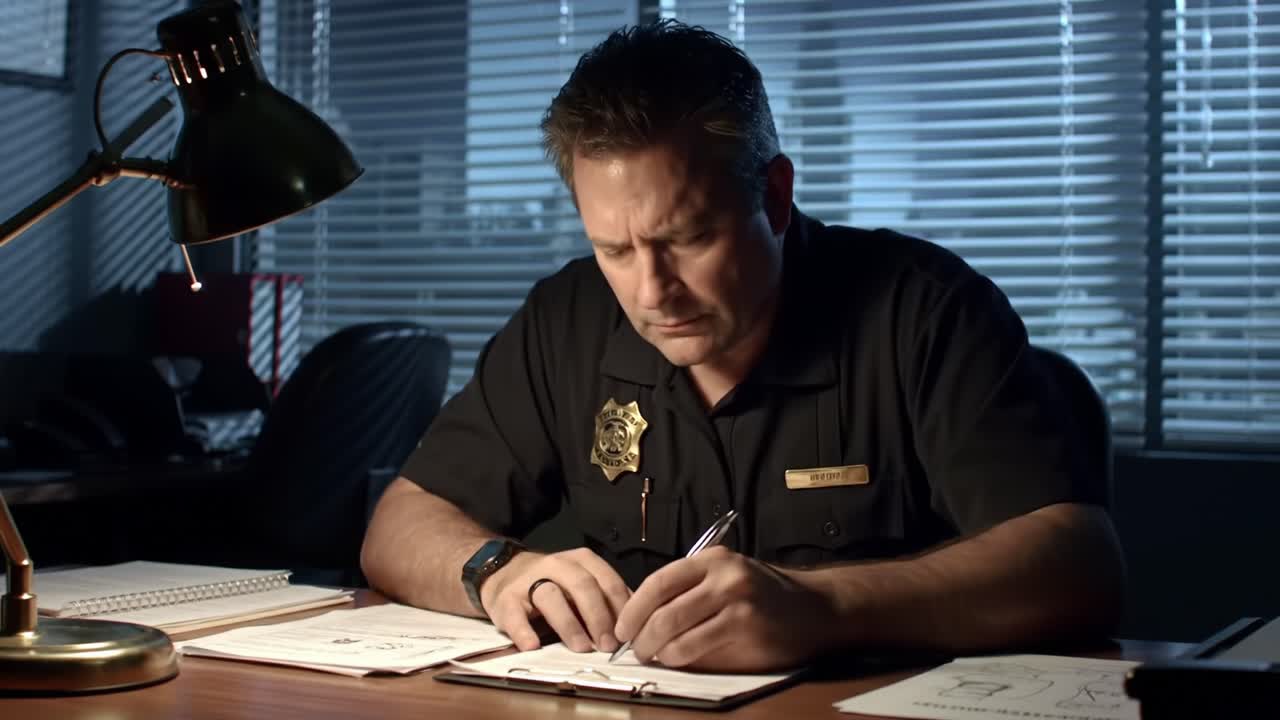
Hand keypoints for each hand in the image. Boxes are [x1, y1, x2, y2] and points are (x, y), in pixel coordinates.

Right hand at [480, 547, 630, 653]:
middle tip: (609, 645)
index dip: (620, 607)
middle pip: (582, 586)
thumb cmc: (552, 583)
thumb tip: (637, 623)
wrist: (502, 573)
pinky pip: (514, 615)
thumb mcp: (581, 582)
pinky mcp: (505, 600)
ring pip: (551, 597)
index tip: (629, 633)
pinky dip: (523, 631)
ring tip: (582, 648)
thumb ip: (606, 598)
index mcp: (580, 561)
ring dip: (569, 624)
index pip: (607, 580)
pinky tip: (533, 646)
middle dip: (599, 616)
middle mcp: (556, 565)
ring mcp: (528, 581)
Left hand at [613, 546, 833, 671]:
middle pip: (662, 606)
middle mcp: (722, 573)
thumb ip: (690, 595)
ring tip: (654, 655)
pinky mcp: (746, 624)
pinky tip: (676, 658)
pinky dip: (679, 655)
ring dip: (657, 648)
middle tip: (635, 648)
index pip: (659, 580)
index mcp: (711, 559)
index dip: (634, 606)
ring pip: (675, 626)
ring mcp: (735, 597)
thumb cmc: (764, 598)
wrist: (814, 610)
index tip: (622, 626)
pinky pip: (698, 644)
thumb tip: (643, 622)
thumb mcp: (725, 581)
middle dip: (641, 633)